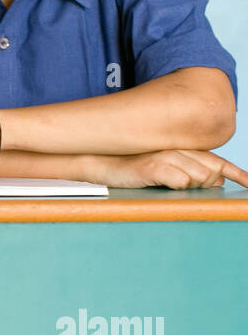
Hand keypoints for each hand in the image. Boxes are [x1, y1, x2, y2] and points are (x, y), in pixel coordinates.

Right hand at [94, 149, 247, 189]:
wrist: (99, 162)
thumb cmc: (132, 167)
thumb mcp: (164, 169)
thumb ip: (190, 172)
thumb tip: (217, 180)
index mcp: (183, 150)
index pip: (218, 161)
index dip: (237, 173)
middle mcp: (178, 149)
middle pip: (211, 171)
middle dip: (207, 183)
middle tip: (181, 184)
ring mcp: (166, 156)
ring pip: (199, 176)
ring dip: (189, 185)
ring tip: (167, 183)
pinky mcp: (154, 165)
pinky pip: (180, 180)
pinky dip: (176, 185)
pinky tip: (162, 183)